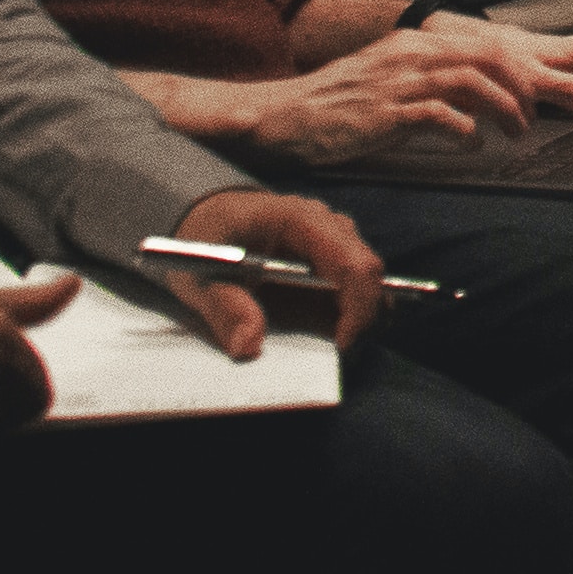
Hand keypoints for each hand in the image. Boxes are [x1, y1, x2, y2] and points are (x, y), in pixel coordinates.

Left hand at [152, 188, 387, 351]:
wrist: (204, 218)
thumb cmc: (204, 238)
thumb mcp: (201, 275)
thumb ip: (225, 308)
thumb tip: (248, 346)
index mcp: (302, 221)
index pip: (355, 264)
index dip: (359, 307)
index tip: (341, 344)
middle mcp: (330, 229)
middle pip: (371, 277)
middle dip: (363, 320)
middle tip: (337, 355)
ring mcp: (335, 245)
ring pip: (370, 287)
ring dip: (358, 321)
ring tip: (329, 349)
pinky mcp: (331, 264)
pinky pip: (355, 294)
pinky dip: (348, 320)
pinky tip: (325, 336)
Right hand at [220, 21, 572, 161]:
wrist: (285, 116)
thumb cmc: (343, 105)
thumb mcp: (395, 80)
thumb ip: (438, 82)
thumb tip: (484, 102)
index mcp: (419, 43)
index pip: (491, 45)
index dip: (530, 68)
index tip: (556, 91)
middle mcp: (413, 53)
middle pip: (493, 58)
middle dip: (533, 86)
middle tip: (547, 114)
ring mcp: (398, 80)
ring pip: (472, 82)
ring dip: (505, 108)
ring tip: (518, 132)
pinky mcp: (383, 112)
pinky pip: (437, 115)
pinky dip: (464, 130)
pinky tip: (472, 146)